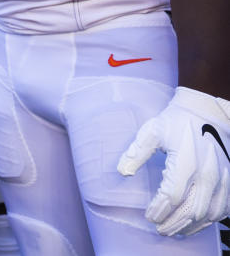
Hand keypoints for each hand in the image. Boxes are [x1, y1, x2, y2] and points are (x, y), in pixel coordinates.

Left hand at [117, 86, 229, 236]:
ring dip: (192, 226)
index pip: (171, 196)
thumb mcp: (152, 131)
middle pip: (190, 210)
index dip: (159, 209)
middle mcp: (207, 173)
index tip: (149, 216)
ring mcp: (222, 178)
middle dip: (173, 223)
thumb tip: (122, 171)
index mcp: (186, 162)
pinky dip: (211, 220)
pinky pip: (224, 208)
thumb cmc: (177, 122)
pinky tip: (197, 223)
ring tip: (176, 230)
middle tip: (160, 229)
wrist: (207, 112)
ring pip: (209, 213)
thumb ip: (136, 152)